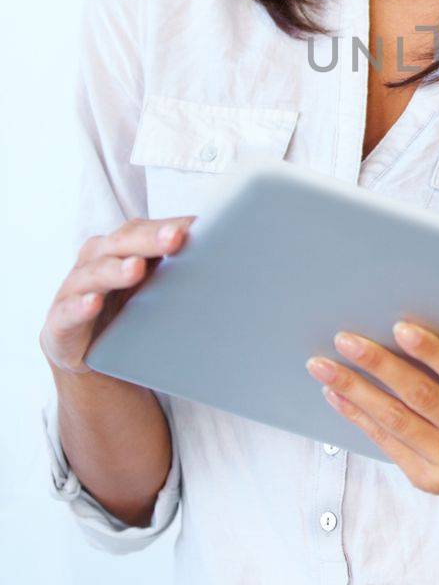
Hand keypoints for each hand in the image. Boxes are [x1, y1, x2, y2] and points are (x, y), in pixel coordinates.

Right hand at [40, 216, 196, 374]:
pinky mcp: (59, 321)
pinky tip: (93, 303)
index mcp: (123, 244)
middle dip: (150, 239)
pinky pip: (69, 310)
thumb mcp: (158, 287)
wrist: (95, 359)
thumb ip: (185, 269)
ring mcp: (75, 287)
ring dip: (116, 270)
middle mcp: (97, 257)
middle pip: (123, 242)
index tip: (200, 225)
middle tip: (176, 238)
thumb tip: (234, 256)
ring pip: (96, 272)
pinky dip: (81, 305)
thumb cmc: (132, 311)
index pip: (148, 228)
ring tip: (137, 268)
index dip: (172, 226)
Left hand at [306, 320, 438, 498]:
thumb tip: (422, 320)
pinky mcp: (427, 479)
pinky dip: (358, 415)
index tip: (399, 328)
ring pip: (397, 421)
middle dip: (380, 365)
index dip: (432, 351)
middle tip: (347, 340)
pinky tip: (336, 394)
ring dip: (357, 390)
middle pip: (422, 397)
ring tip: (325, 366)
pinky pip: (386, 441)